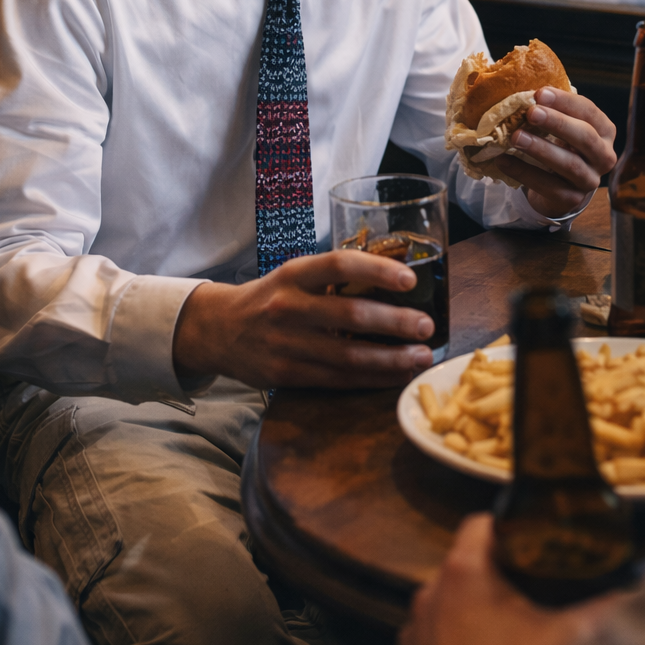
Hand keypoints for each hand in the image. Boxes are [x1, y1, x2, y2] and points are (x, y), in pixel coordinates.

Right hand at [173, 249, 435, 388]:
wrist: (218, 330)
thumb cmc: (269, 298)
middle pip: (350, 314)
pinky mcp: (285, 374)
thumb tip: (395, 276)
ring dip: (390, 358)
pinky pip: (336, 379)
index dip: (377, 270)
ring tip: (419, 356)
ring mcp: (285, 343)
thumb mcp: (293, 276)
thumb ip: (332, 278)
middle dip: (395, 322)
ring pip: (348, 354)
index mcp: (294, 274)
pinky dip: (370, 379)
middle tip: (426, 326)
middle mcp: (287, 306)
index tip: (410, 279)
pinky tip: (394, 375)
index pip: (339, 265)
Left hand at [393, 515, 619, 644]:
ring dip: (470, 616)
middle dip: (495, 577)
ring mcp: (413, 632)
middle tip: (530, 592)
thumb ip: (605, 611)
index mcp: (463, 571)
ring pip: (445, 608)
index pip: (480, 522)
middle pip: (464, 568)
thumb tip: (634, 596)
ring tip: (506, 637)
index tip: (531, 540)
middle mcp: (428, 593)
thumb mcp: (567, 640)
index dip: (507, 526)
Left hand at [499, 88, 616, 219]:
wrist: (558, 187)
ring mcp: (590, 180)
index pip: (589, 112)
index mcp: (604, 131)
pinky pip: (548, 186)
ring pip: (569, 164)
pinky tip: (503, 160)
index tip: (540, 93)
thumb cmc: (559, 146)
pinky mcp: (572, 199)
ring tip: (515, 137)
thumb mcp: (561, 126)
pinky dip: (524, 172)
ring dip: (541, 148)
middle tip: (531, 112)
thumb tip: (515, 90)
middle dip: (557, 123)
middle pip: (585, 137)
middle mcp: (604, 156)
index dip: (565, 102)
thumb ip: (548, 109)